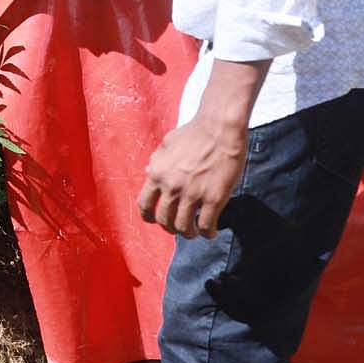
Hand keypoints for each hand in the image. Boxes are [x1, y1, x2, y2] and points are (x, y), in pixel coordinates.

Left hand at [137, 117, 247, 237]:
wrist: (219, 129)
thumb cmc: (193, 133)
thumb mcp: (166, 146)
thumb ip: (156, 162)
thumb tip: (148, 173)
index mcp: (157, 174)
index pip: (144, 204)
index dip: (148, 217)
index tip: (155, 220)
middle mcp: (171, 187)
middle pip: (164, 220)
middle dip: (170, 228)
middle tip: (179, 227)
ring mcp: (192, 194)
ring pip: (184, 227)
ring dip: (189, 233)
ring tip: (195, 231)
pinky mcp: (214, 198)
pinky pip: (207, 225)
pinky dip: (208, 233)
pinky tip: (211, 232)